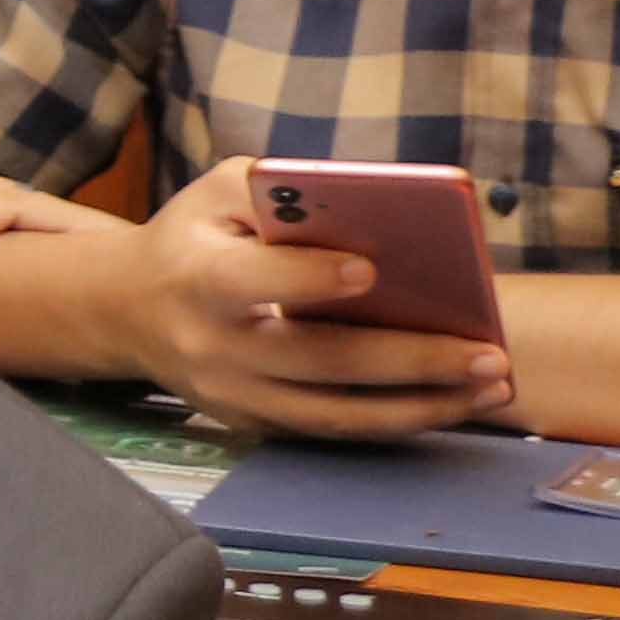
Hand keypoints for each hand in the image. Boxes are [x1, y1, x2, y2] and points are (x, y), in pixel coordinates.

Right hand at [98, 157, 507, 437]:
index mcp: (198, 278)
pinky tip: (454, 401)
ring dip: (422, 406)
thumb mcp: (217, 193)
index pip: (252, 281)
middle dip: (411, 360)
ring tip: (493, 385)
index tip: (370, 271)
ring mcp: (233, 396)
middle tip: (489, 354)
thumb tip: (372, 205)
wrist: (127, 310)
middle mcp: (213, 348)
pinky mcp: (254, 423)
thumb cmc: (195, 237)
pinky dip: (398, 419)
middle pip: (320, 361)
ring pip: (336, 414)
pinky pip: (334, 430)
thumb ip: (280, 190)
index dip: (306, 278)